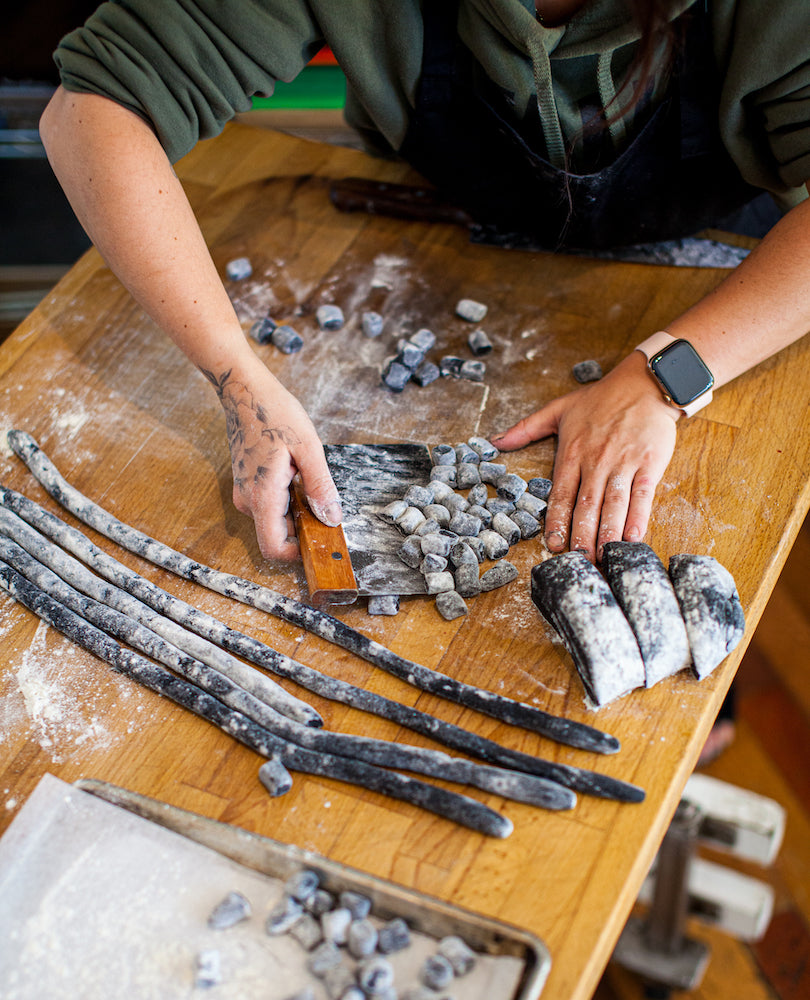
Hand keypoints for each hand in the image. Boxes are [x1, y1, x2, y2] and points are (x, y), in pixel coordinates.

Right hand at [202, 360, 340, 559]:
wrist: (244, 391)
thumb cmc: (274, 413)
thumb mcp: (308, 448)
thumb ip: (320, 486)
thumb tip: (332, 518)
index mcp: (262, 496)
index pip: (274, 548)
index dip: (299, 552)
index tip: (321, 538)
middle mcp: (248, 501)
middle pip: (278, 535)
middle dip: (303, 525)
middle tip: (322, 497)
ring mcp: (244, 494)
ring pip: (275, 519)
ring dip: (296, 508)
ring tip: (304, 475)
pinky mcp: (247, 486)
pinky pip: (270, 505)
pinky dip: (287, 498)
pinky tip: (294, 471)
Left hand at [493, 352, 678, 561]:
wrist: (646, 383)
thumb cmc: (602, 398)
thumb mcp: (558, 408)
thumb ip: (526, 428)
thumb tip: (494, 441)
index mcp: (572, 453)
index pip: (562, 494)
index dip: (557, 521)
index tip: (554, 545)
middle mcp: (596, 461)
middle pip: (586, 505)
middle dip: (581, 536)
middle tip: (577, 562)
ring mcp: (624, 463)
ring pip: (612, 504)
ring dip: (606, 533)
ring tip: (601, 558)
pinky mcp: (649, 463)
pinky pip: (642, 495)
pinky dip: (637, 518)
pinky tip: (632, 538)